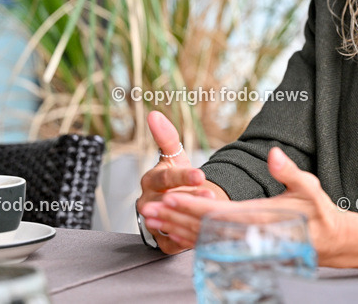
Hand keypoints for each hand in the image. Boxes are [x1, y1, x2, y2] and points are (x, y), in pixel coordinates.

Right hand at [136, 111, 219, 253]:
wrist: (173, 202)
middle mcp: (148, 202)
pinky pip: (172, 242)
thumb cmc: (174, 177)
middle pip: (168, 202)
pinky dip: (186, 241)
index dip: (184, 176)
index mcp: (152, 179)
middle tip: (209, 195)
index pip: (166, 177)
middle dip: (189, 199)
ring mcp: (152, 222)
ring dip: (187, 220)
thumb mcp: (174, 157)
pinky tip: (202, 234)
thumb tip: (154, 114)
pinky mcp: (160, 240)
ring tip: (208, 215)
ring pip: (169, 223)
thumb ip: (166, 137)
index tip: (200, 174)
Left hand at [147, 147, 348, 263]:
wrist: (329, 241)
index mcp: (261, 219)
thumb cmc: (318, 211)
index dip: (191, 207)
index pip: (218, 214)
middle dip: (174, 219)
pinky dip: (190, 239)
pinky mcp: (244, 250)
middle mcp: (249, 236)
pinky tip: (174, 232)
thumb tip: (272, 153)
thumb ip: (288, 171)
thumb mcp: (308, 186)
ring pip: (204, 240)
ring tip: (152, 220)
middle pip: (203, 229)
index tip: (169, 198)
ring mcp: (245, 246)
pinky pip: (212, 247)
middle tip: (147, 210)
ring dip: (176, 230)